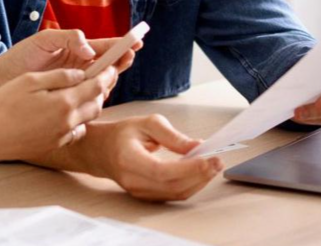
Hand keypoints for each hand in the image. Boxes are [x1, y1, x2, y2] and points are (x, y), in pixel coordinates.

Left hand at [0, 29, 140, 97]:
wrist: (2, 81)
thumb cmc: (21, 57)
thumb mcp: (44, 41)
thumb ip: (68, 38)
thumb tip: (89, 49)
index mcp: (76, 49)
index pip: (104, 47)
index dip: (121, 44)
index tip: (136, 41)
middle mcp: (80, 67)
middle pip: (108, 64)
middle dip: (121, 60)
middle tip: (128, 57)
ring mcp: (76, 84)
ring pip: (103, 82)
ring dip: (112, 76)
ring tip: (115, 70)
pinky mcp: (70, 100)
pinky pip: (90, 97)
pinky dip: (99, 94)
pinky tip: (102, 90)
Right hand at [0, 67, 116, 160]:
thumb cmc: (4, 105)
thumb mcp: (30, 80)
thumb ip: (59, 76)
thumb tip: (80, 74)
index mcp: (65, 102)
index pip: (97, 86)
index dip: (107, 74)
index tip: (112, 65)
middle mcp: (68, 121)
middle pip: (97, 104)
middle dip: (102, 90)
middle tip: (101, 78)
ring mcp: (62, 135)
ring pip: (88, 119)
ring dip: (90, 105)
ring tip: (84, 93)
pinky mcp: (54, 144)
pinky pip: (76, 132)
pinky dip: (78, 121)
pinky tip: (68, 114)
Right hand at [82, 115, 222, 200]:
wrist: (102, 151)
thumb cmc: (123, 134)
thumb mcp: (146, 123)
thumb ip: (172, 136)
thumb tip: (197, 146)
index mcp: (128, 158)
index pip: (161, 171)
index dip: (187, 168)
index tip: (208, 158)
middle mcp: (133, 180)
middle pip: (172, 185)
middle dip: (199, 175)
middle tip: (217, 160)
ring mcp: (139, 192)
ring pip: (176, 193)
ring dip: (199, 181)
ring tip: (214, 166)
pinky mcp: (147, 196)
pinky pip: (173, 194)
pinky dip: (191, 185)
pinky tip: (201, 173)